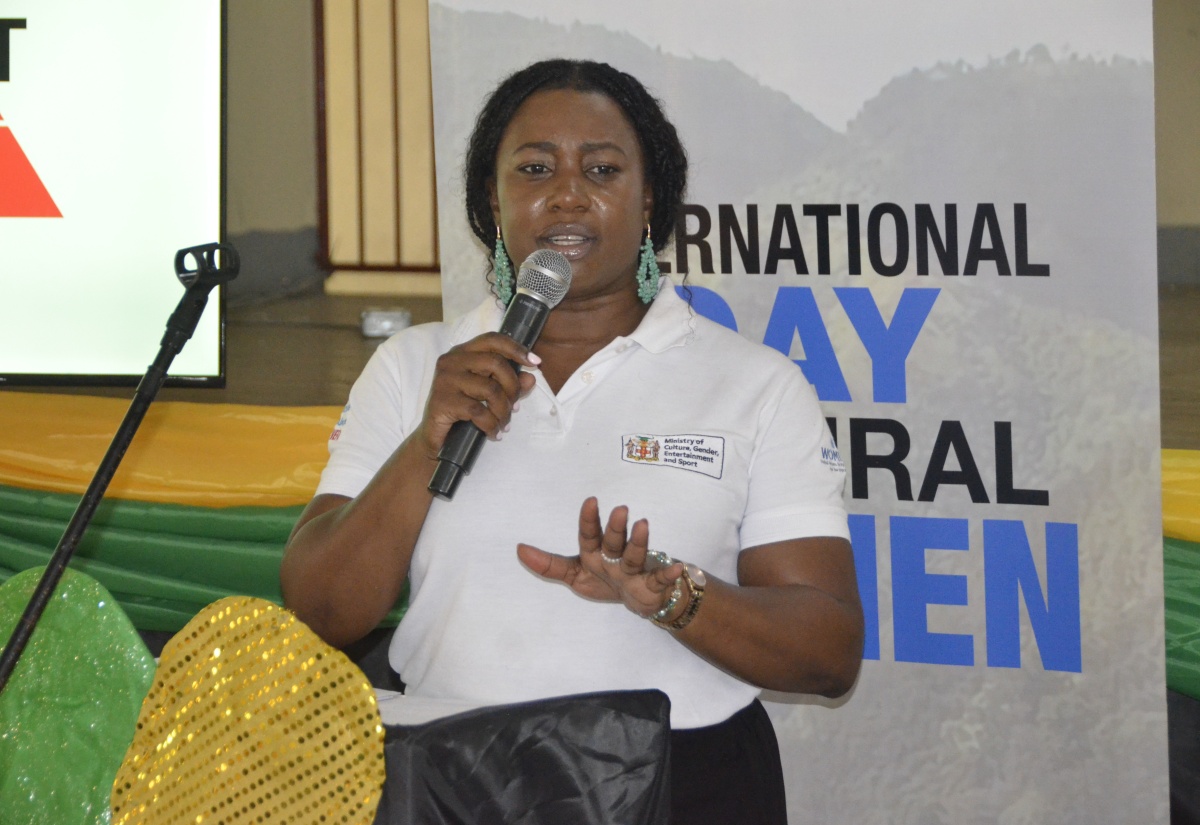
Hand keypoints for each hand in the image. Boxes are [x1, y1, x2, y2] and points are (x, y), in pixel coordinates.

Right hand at [415, 332, 538, 457]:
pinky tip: (494, 433)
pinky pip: (479, 411)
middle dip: (513, 387)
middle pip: (495, 363)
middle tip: (515, 406)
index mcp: (462, 353)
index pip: (492, 340)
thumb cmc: (463, 412)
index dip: (516, 348)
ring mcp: (445, 380)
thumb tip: (531, 378)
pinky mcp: (443, 400)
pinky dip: (491, 425)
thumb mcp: (489, 396)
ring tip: (504, 424)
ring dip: (503, 411)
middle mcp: (451, 361)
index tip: (535, 362)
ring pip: (490, 389)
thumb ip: (510, 384)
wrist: (436, 438)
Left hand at [517, 497, 684, 617]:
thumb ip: (548, 565)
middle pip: (614, 541)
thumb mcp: (574, 575)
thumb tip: (519, 549)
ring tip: (643, 524)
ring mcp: (635, 569)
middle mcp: (615, 556)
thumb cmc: (604, 580)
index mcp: (595, 552)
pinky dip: (668, 573)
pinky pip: (660, 579)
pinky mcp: (652, 585)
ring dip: (639, 541)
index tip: (590, 500)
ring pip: (635, 555)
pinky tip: (676, 567)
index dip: (589, 519)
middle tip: (620, 509)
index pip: (590, 534)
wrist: (638, 600)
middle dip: (616, 527)